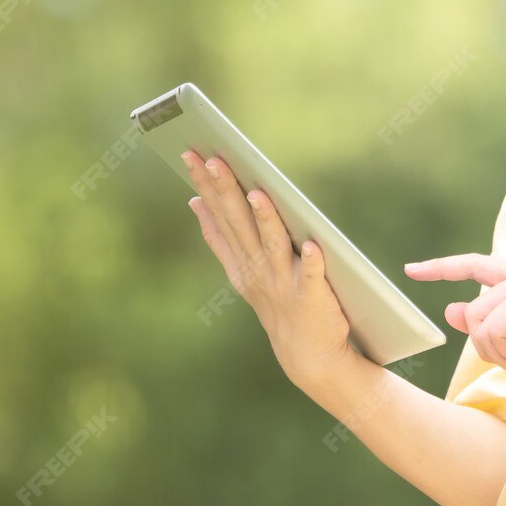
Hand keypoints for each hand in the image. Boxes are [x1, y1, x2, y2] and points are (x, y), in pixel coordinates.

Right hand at [181, 149, 358, 389]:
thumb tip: (195, 200)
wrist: (306, 353)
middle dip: (226, 189)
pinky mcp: (313, 296)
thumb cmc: (276, 301)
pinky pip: (314, 276)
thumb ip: (218, 236)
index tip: (191, 152)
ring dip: (265, 220)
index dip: (206, 183)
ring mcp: (285, 282)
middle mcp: (259, 268)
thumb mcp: (240, 269)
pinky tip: (313, 245)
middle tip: (213, 157)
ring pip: (273, 244)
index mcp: (241, 258)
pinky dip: (313, 262)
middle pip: (240, 222)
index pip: (220, 213)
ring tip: (257, 193)